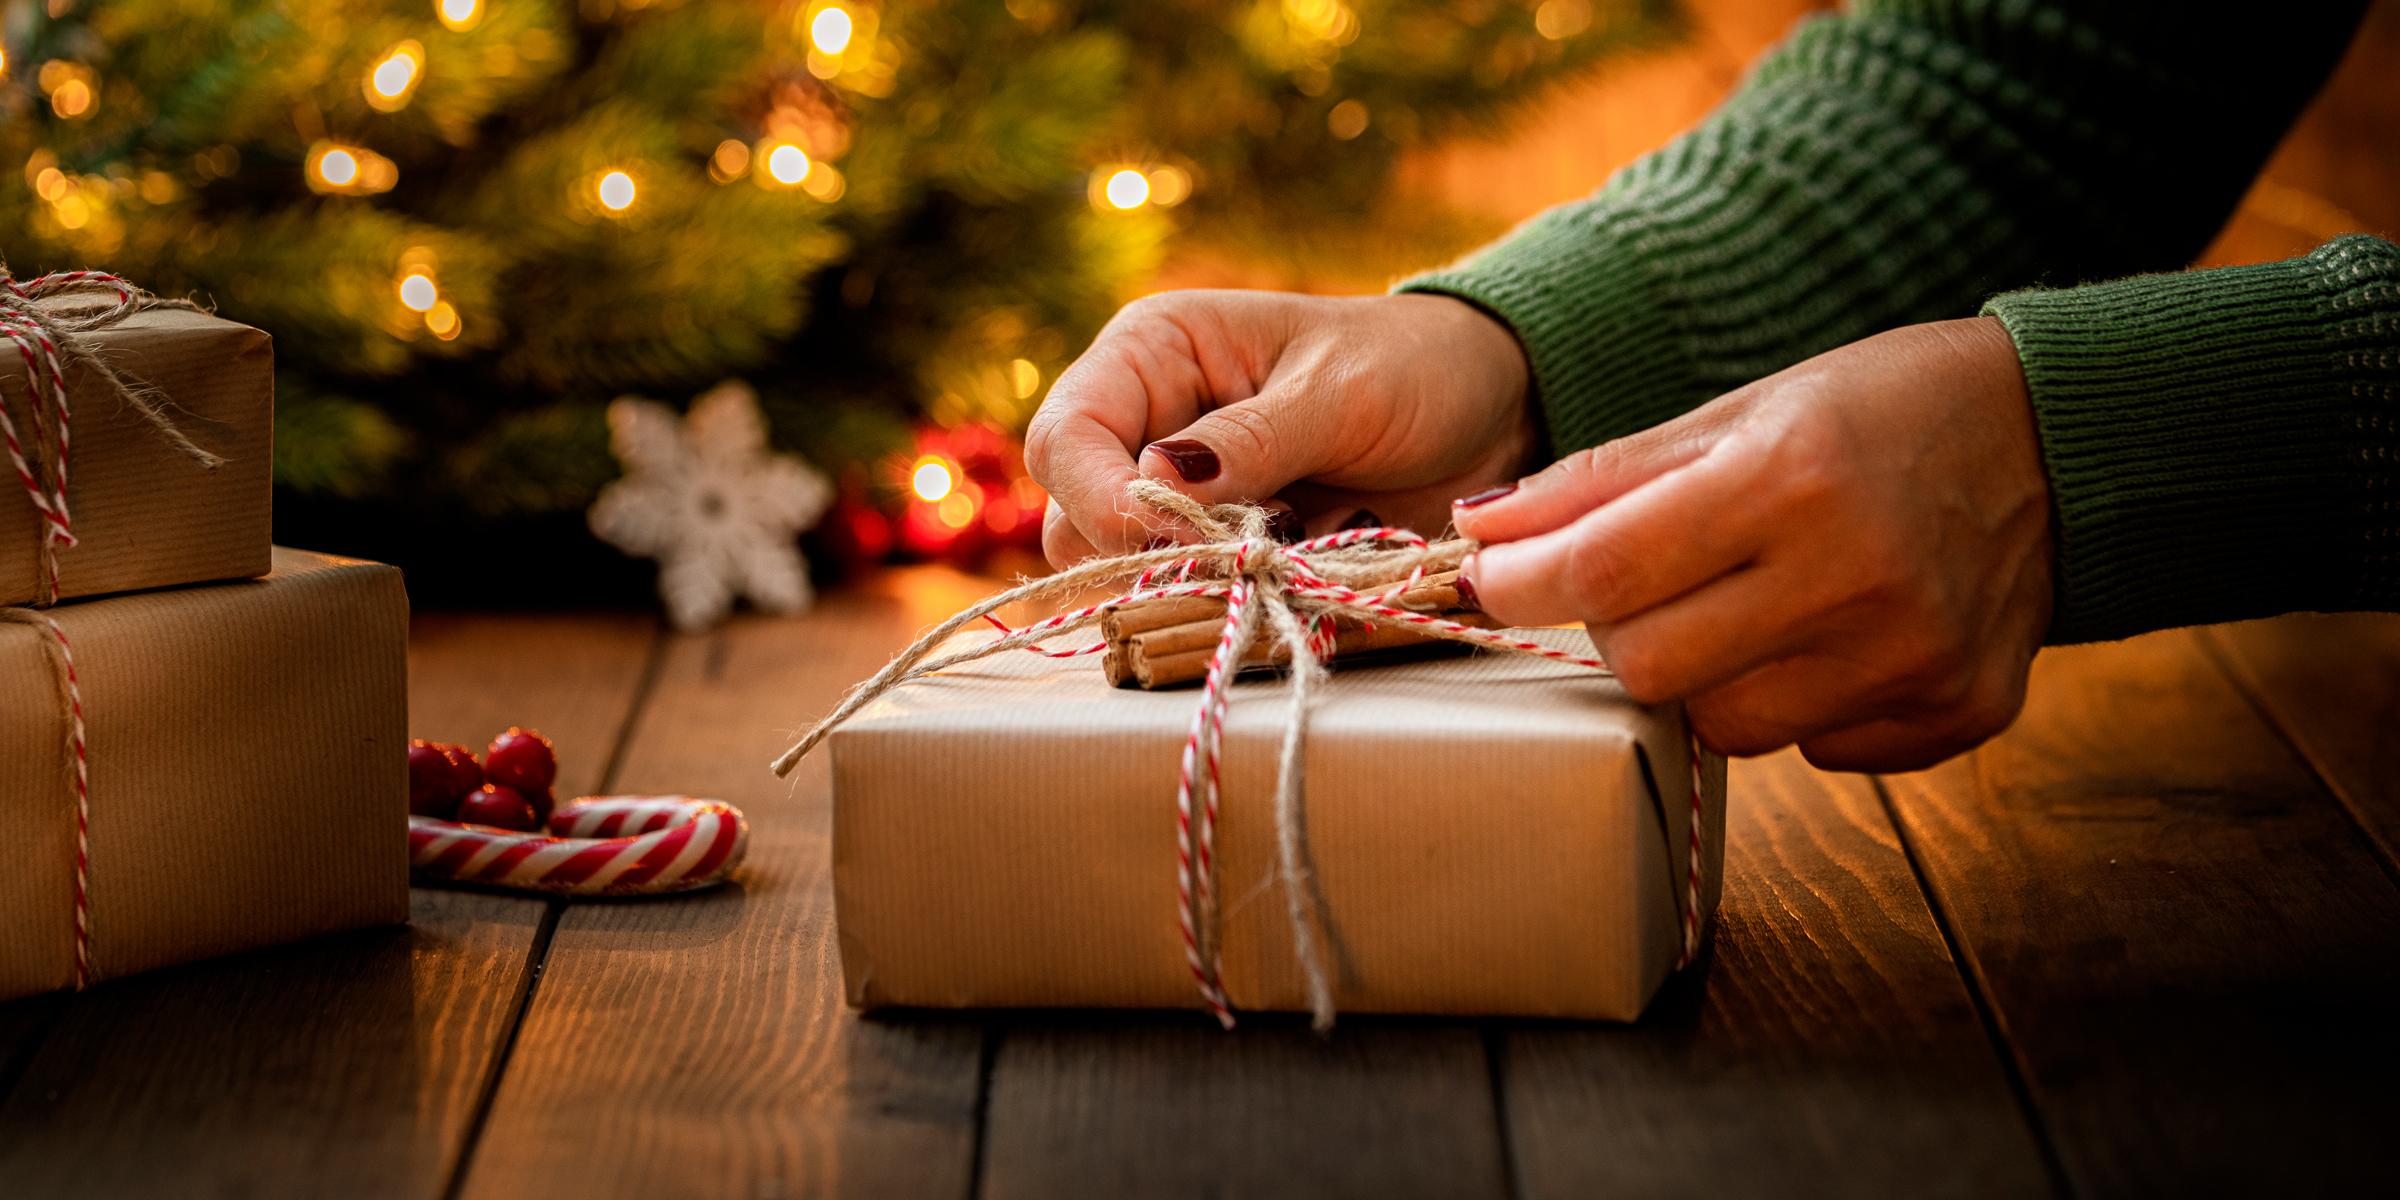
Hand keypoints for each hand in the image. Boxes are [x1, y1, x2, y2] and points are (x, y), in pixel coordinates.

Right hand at [1025, 290, 1533, 564]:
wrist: (1493, 408)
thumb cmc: (1415, 367)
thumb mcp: (1338, 391)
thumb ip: (1249, 440)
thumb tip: (1152, 483)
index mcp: (1154, 354)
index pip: (1065, 436)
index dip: (1097, 497)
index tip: (1168, 540)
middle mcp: (1149, 426)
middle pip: (1074, 517)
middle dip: (1143, 552)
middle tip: (1244, 555)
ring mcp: (1185, 498)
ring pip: (1125, 572)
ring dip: (1192, 586)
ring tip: (1284, 560)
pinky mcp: (1227, 552)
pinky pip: (1191, 600)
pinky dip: (1234, 608)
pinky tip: (1296, 582)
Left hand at [1452, 317, 2052, 771]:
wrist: (2058, 439)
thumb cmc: (1876, 413)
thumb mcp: (1741, 414)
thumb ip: (1605, 478)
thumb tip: (1479, 532)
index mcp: (1792, 478)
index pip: (1606, 568)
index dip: (1521, 583)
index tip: (1489, 578)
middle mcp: (1857, 575)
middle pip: (1652, 669)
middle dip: (1620, 631)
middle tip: (1646, 586)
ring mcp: (1914, 657)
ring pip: (1727, 728)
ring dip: (1708, 676)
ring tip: (1753, 607)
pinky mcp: (1958, 711)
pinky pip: (1817, 751)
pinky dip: (1799, 704)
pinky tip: (1835, 636)